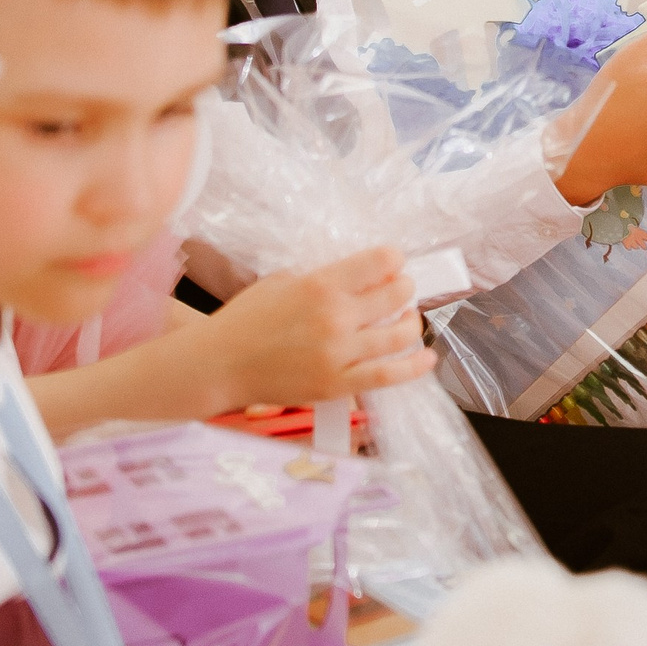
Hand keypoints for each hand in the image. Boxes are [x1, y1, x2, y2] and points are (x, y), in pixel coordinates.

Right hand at [202, 246, 434, 407]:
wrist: (219, 365)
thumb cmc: (246, 318)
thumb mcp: (283, 280)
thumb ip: (324, 277)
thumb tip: (362, 276)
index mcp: (321, 286)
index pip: (382, 261)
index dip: (393, 259)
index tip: (391, 263)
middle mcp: (335, 318)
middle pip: (397, 294)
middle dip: (405, 287)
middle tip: (400, 289)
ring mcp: (338, 355)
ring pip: (400, 335)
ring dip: (412, 322)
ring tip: (407, 319)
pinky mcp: (337, 385)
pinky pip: (388, 376)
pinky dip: (414, 366)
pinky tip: (427, 358)